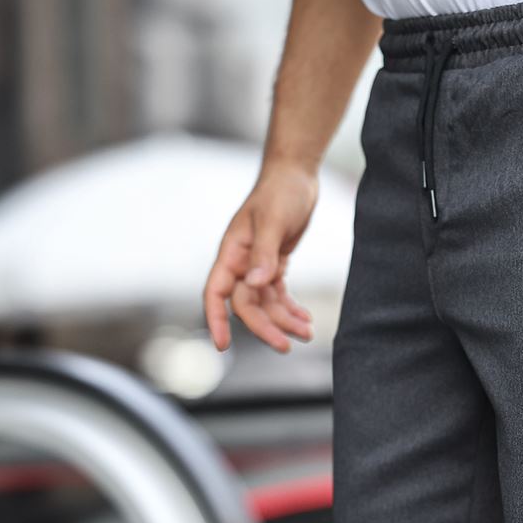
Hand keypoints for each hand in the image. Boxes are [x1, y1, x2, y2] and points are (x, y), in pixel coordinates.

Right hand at [204, 161, 319, 352]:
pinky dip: (290, 309)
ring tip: (307, 333)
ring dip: (284, 321)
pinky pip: (278, 295)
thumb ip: (264, 253)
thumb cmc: (280, 192)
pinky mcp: (274, 266)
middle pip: (246, 305)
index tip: (222, 345)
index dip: (216, 319)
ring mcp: (257, 266)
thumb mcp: (273, 220)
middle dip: (265, 327)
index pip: (216, 292)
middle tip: (286, 346)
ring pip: (265, 304)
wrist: (296, 176)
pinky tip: (306, 320)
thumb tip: (254, 284)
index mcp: (231, 252)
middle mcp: (240, 263)